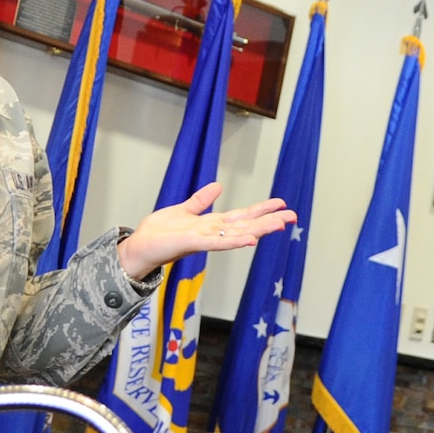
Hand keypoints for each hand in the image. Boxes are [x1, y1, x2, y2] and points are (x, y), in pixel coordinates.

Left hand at [116, 181, 295, 279]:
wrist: (140, 246)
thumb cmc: (159, 233)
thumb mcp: (183, 210)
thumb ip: (201, 200)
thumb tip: (218, 186)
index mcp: (211, 225)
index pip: (242, 216)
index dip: (261, 210)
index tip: (281, 204)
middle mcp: (213, 233)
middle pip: (246, 225)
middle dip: (269, 221)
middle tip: (293, 216)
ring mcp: (205, 239)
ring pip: (238, 234)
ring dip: (260, 229)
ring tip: (280, 224)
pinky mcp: (193, 244)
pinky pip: (218, 242)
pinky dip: (234, 241)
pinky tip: (250, 239)